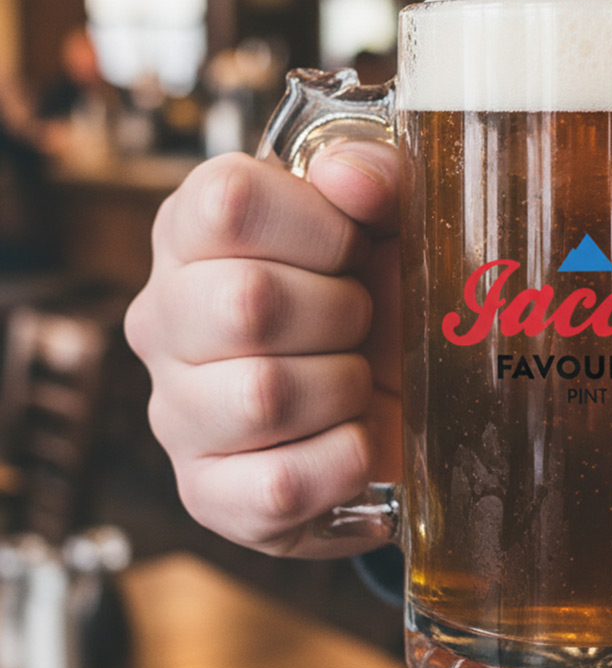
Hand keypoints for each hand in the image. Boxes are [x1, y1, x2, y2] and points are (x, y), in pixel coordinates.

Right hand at [125, 145, 401, 558]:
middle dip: (343, 312)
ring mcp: (175, 411)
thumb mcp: (390, 222)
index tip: (354, 248)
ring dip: (343, 388)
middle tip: (361, 322)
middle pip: (246, 302)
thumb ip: (378, 175)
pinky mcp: (205, 492)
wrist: (391, 399)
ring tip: (353, 381)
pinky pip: (279, 484)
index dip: (319, 225)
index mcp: (194, 233)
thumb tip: (348, 176)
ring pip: (262, 397)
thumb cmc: (379, 297)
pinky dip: (344, 461)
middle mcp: (164, 319)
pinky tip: (353, 440)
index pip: (227, 201)